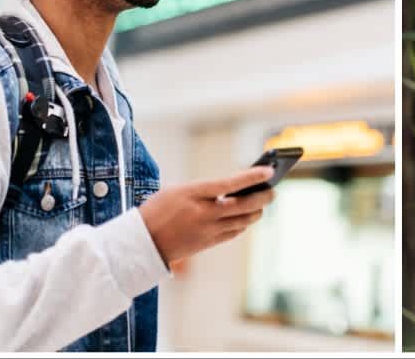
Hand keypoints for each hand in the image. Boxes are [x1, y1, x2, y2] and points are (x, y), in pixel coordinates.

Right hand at [137, 166, 275, 263]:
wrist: (141, 242)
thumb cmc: (157, 210)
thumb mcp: (177, 190)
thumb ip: (205, 190)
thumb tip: (233, 189)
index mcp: (194, 194)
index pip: (230, 183)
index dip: (252, 177)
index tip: (269, 171)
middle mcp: (204, 213)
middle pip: (244, 205)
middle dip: (263, 197)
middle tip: (273, 191)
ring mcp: (207, 231)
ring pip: (243, 221)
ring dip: (256, 212)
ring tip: (262, 204)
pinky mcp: (208, 244)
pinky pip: (233, 233)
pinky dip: (243, 225)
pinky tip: (246, 219)